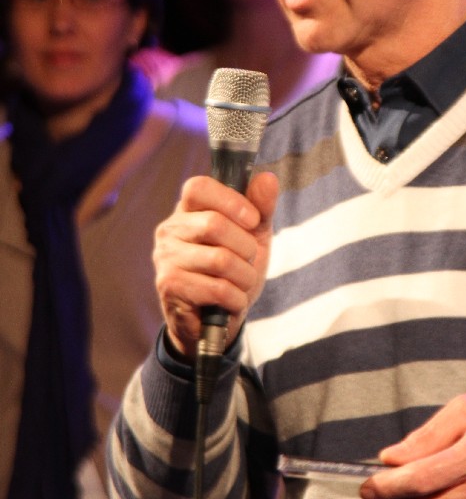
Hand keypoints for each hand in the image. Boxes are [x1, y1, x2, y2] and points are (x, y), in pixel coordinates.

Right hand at [154, 171, 278, 357]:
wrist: (217, 321)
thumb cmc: (234, 270)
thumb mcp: (254, 236)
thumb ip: (262, 207)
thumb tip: (267, 178)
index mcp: (188, 210)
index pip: (199, 187)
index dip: (231, 200)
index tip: (252, 219)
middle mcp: (170, 230)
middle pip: (214, 224)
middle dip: (246, 246)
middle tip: (248, 259)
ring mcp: (166, 259)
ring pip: (219, 259)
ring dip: (244, 276)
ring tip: (242, 282)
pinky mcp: (169, 286)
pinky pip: (217, 289)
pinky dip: (236, 298)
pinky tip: (233, 301)